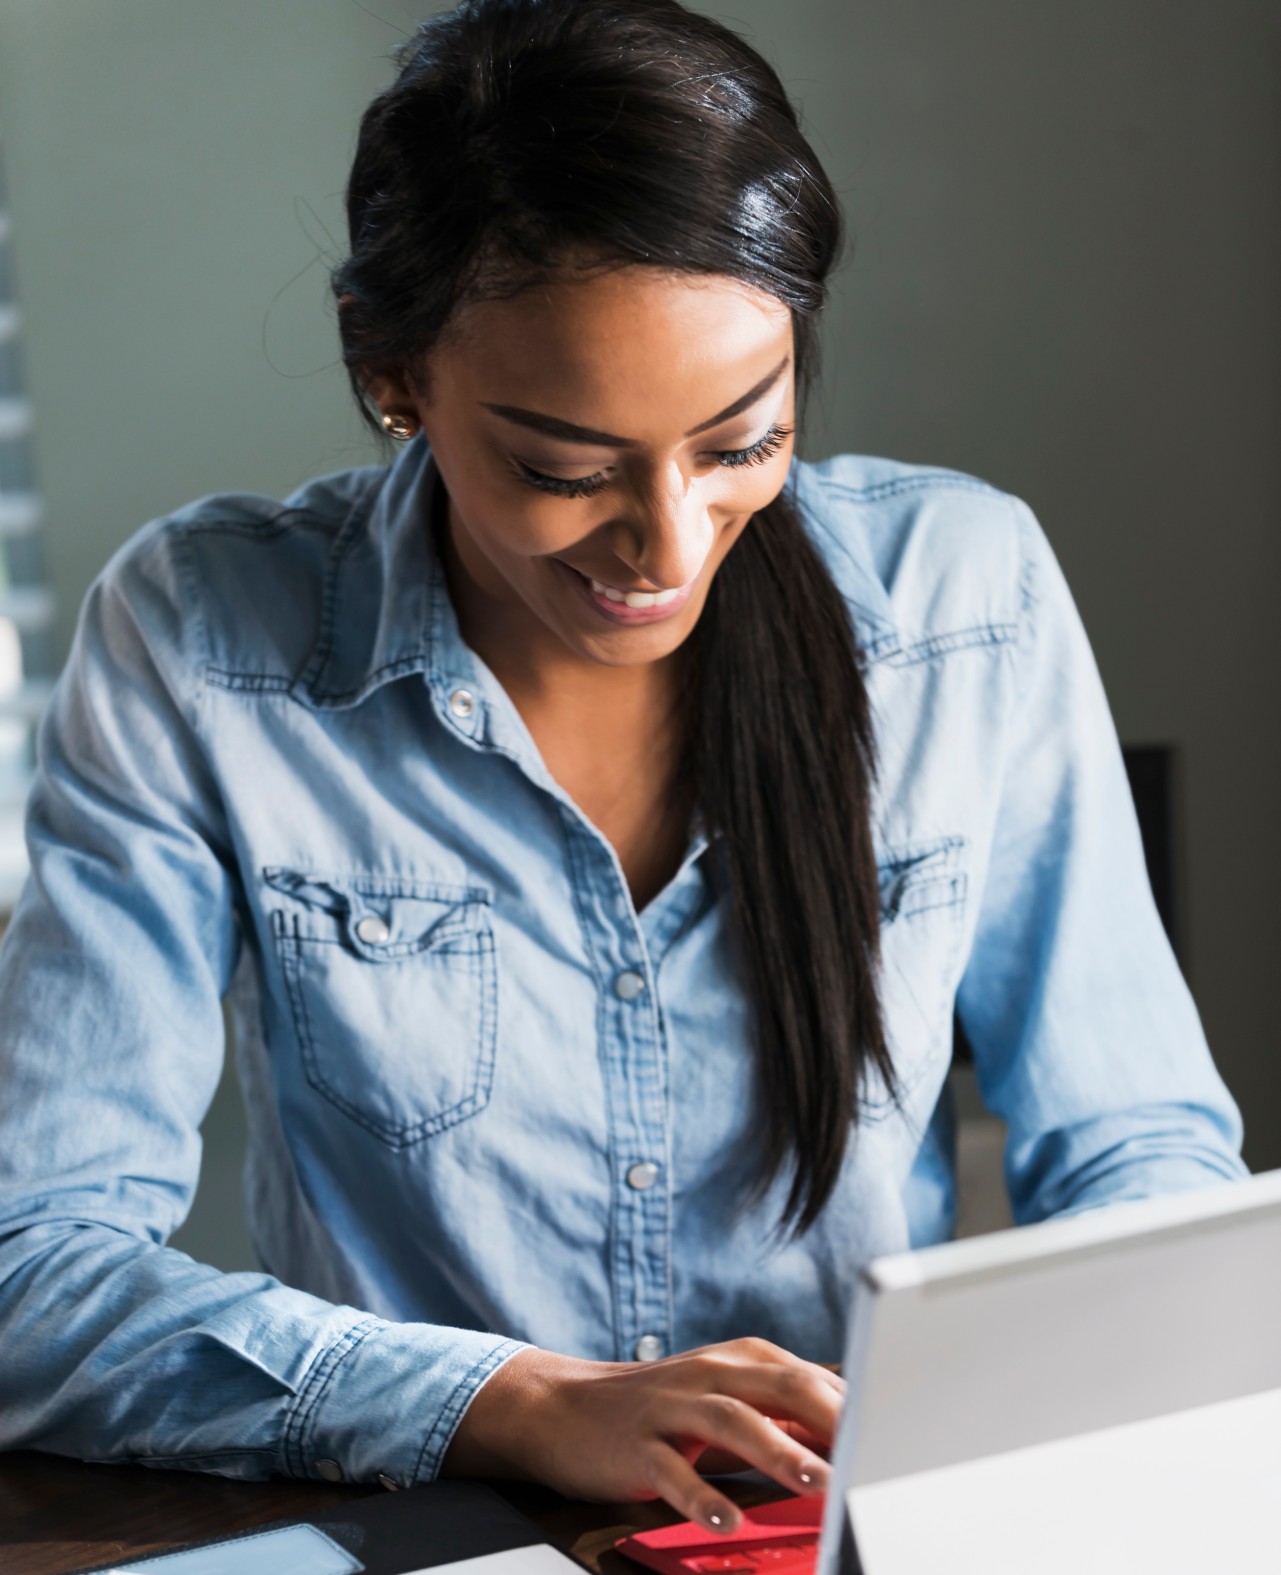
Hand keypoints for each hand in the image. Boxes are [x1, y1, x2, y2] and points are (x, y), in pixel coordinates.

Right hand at [441, 1337, 843, 1533]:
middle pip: (779, 1386)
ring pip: (733, 1422)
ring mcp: (672, 1406)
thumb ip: (781, 1414)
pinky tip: (728, 1521)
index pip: (809, 1378)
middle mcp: (711, 1374)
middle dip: (828, 1418)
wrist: (561, 1407)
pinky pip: (674, 1470)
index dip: (854, 1407)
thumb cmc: (660, 1411)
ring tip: (818, 1481)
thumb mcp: (722, 1398)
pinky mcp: (638, 1444)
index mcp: (741, 1361)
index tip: (896, 1437)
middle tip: (869, 1453)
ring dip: (778, 1451)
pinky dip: (703, 1496)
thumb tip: (851, 1438)